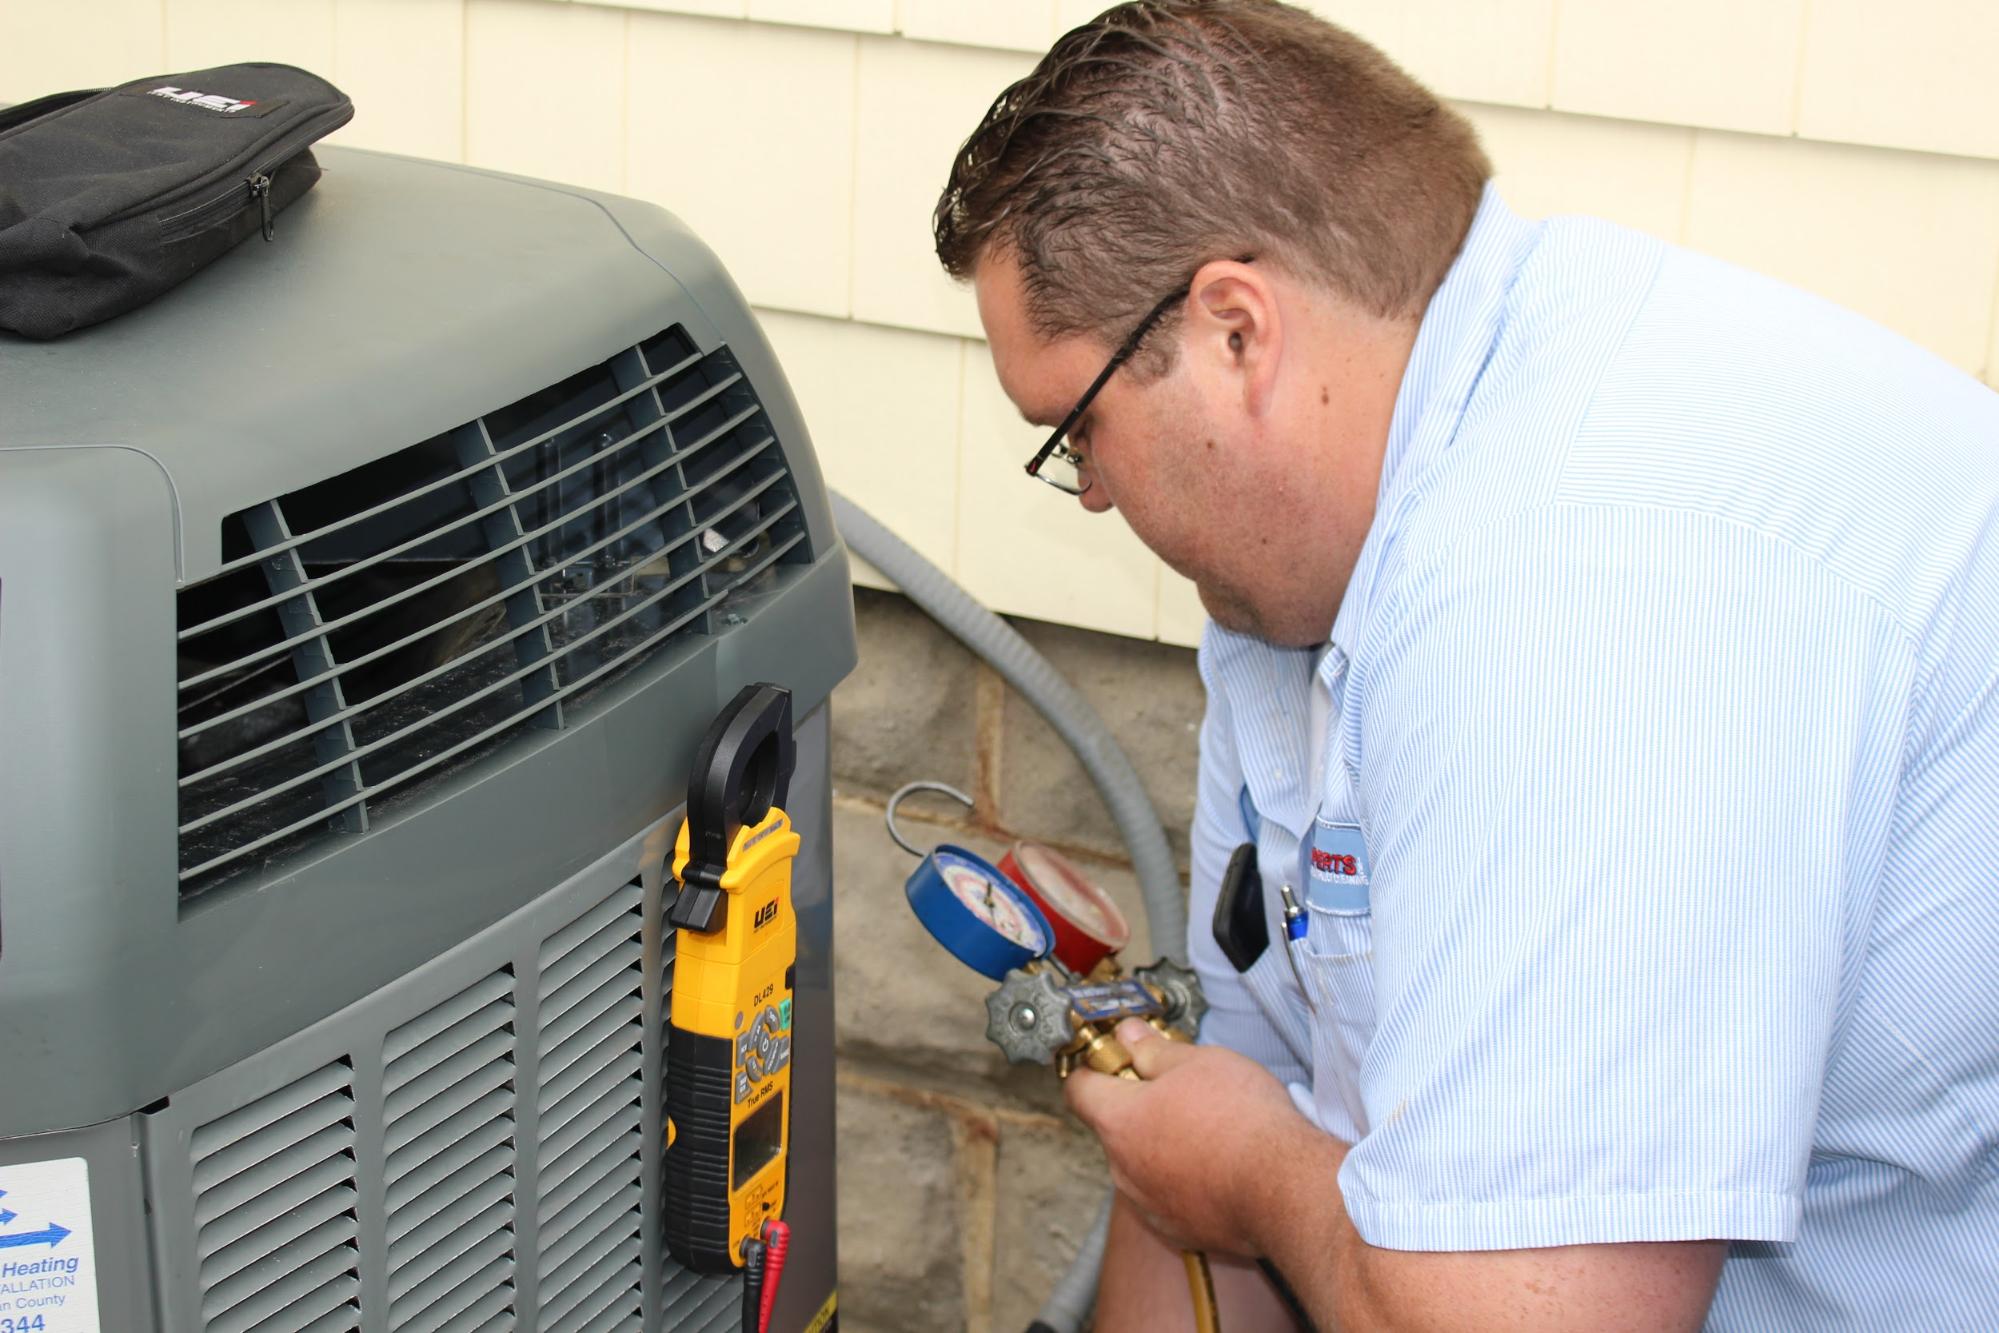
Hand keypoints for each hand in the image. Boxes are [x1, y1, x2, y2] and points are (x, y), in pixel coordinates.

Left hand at [1064, 1019, 1318, 1257]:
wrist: (1285, 1189)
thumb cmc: (1244, 1123)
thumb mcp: (1197, 1062)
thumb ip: (1153, 1049)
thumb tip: (1129, 1035)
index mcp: (1119, 1120)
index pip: (1079, 1089)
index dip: (1095, 1067)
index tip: (1117, 1058)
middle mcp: (1123, 1167)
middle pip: (1115, 1126)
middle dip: (1140, 1105)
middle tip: (1181, 1088)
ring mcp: (1149, 1202)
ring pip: (1142, 1162)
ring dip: (1165, 1143)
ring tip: (1209, 1128)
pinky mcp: (1178, 1229)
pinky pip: (1169, 1195)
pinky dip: (1186, 1179)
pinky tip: (1219, 1164)